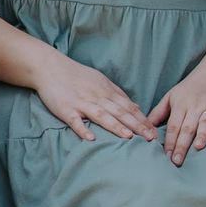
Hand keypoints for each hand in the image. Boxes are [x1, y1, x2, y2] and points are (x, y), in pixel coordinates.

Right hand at [30, 48, 155, 142]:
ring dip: (115, 126)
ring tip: (128, 137)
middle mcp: (97, 97)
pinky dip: (83, 129)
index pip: (129, 107)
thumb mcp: (101, 81)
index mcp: (106, 91)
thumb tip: (136, 106)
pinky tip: (91, 138)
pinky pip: (75, 120)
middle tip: (150, 138)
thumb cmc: (77, 75)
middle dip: (136, 126)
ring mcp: (81, 103)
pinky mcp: (65, 109)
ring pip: (101, 116)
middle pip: (120, 112)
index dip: (142, 119)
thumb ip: (118, 94)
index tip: (154, 131)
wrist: (50, 67)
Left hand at [150, 67, 205, 165]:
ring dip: (203, 134)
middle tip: (176, 161)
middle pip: (187, 128)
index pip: (173, 126)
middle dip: (181, 145)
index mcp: (180, 105)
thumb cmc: (189, 89)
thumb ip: (158, 113)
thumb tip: (145, 129)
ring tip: (198, 147)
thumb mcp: (170, 97)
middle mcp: (195, 106)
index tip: (166, 156)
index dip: (169, 141)